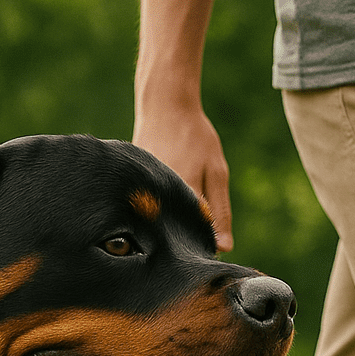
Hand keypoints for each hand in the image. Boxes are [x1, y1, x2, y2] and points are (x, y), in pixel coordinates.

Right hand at [134, 105, 232, 251]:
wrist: (164, 107)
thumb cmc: (194, 136)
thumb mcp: (216, 172)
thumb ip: (220, 212)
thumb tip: (224, 248)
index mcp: (182, 195)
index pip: (194, 236)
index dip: (203, 241)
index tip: (208, 240)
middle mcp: (157, 198)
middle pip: (172, 232)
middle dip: (183, 232)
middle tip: (190, 214)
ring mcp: (140, 194)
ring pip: (157, 221)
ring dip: (167, 219)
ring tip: (173, 198)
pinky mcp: (130, 189)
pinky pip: (145, 208)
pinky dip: (155, 206)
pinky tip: (159, 192)